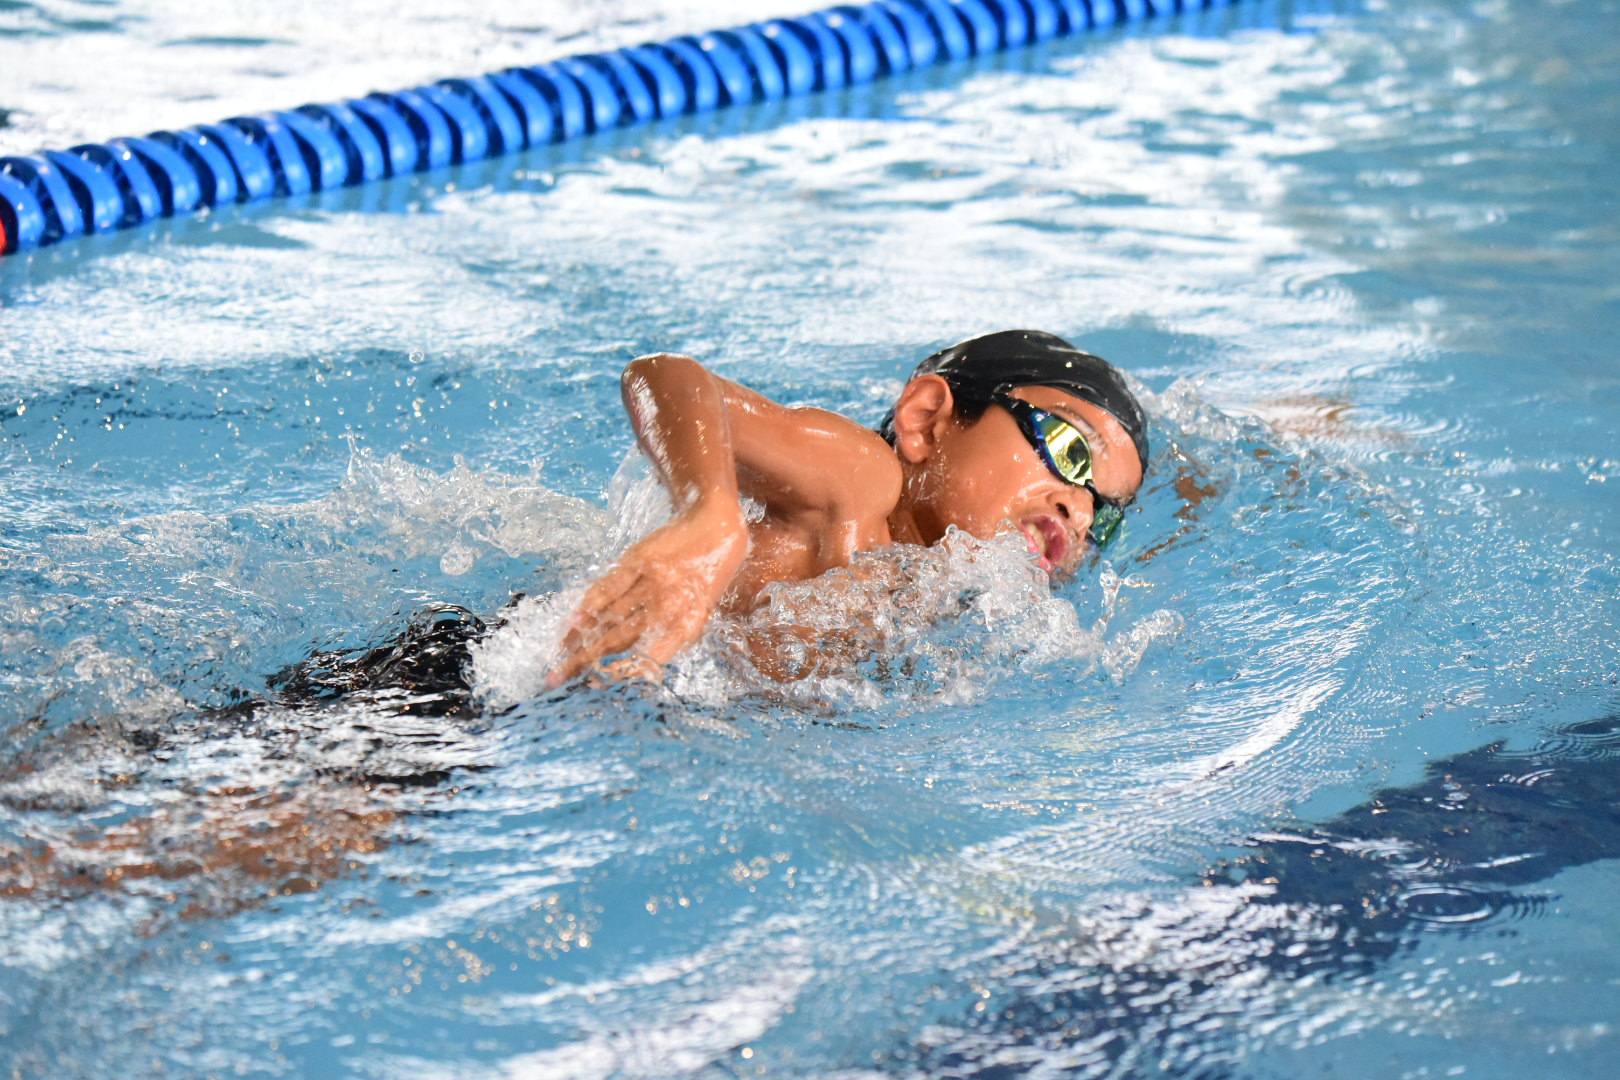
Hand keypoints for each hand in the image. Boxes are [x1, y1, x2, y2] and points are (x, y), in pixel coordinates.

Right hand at [547, 500, 748, 686]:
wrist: (717, 527)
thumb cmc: (708, 577)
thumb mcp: (699, 613)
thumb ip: (669, 637)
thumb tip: (635, 666)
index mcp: (686, 627)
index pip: (645, 659)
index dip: (616, 674)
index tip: (593, 684)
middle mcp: (668, 607)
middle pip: (617, 641)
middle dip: (584, 662)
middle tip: (558, 678)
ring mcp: (651, 583)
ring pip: (607, 618)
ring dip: (579, 638)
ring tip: (559, 656)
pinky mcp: (637, 561)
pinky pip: (607, 588)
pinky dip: (588, 606)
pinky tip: (572, 621)